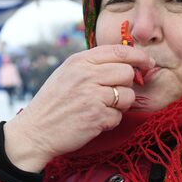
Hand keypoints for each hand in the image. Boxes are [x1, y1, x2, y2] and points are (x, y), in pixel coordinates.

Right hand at [4, 44, 154, 171]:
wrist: (35, 131)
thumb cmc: (53, 102)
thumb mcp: (66, 73)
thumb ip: (92, 65)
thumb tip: (125, 61)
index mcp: (79, 61)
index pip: (118, 51)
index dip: (138, 55)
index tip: (146, 62)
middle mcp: (86, 75)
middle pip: (127, 72)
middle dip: (126, 84)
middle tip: (114, 93)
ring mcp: (92, 96)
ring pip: (127, 95)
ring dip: (120, 105)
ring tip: (101, 108)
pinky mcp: (96, 117)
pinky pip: (118, 117)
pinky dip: (110, 121)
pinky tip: (94, 121)